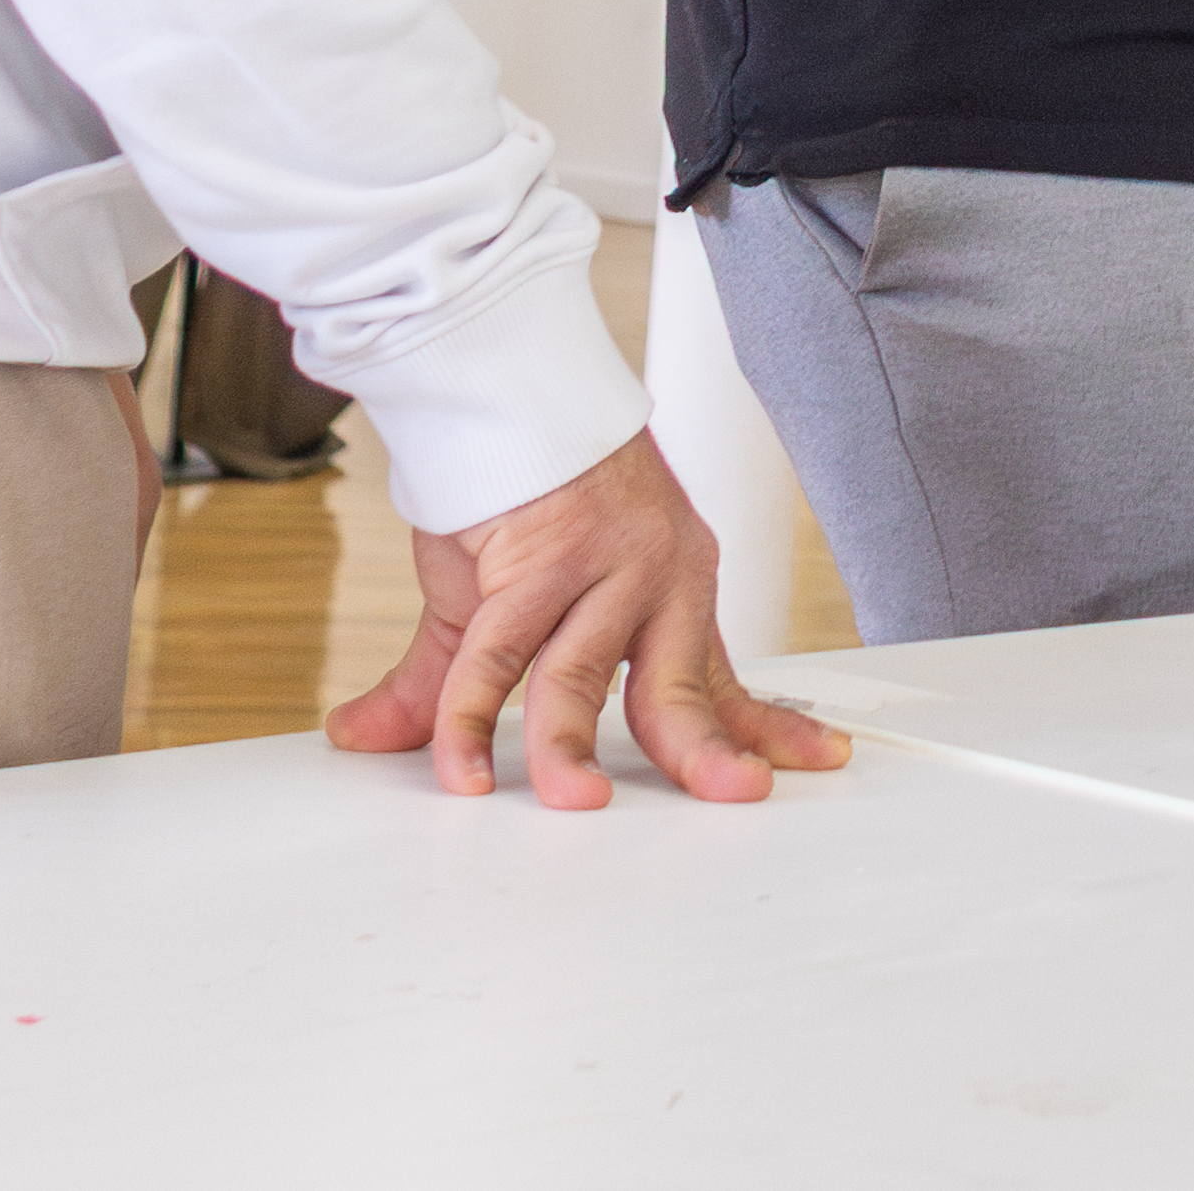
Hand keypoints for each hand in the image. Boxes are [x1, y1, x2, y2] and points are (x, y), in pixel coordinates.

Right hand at [328, 433, 848, 808]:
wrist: (496, 393)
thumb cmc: (513, 491)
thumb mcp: (495, 596)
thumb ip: (455, 682)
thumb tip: (373, 736)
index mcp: (668, 589)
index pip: (721, 679)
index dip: (767, 729)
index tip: (821, 761)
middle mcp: (653, 578)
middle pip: (678, 689)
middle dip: (703, 754)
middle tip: (731, 794)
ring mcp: (602, 567)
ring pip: (581, 681)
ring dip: (566, 751)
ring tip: (569, 802)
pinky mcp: (541, 557)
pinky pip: (498, 658)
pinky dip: (469, 720)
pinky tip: (463, 768)